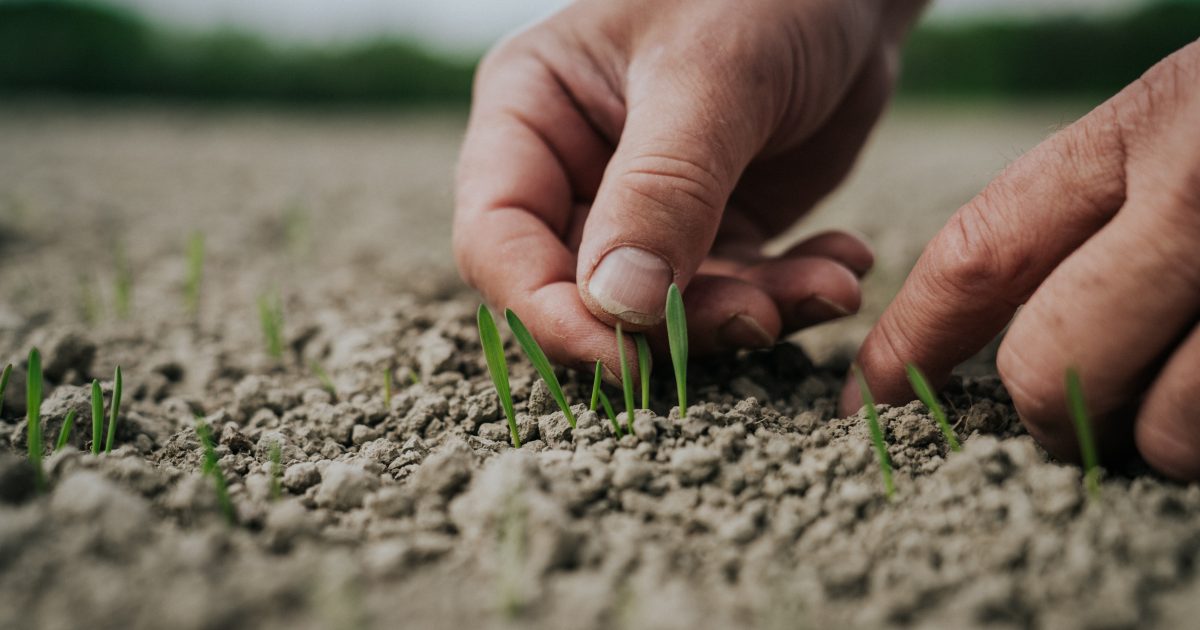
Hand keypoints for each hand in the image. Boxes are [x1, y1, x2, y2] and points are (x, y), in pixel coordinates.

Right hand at [455, 0, 924, 373]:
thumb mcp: (711, 76)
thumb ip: (662, 190)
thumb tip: (620, 311)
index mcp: (530, 114)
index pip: (499, 240)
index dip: (547, 313)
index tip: (625, 359)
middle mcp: (573, 171)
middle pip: (581, 293)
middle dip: (670, 325)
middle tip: (760, 319)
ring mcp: (642, 210)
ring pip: (664, 310)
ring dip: (746, 313)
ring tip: (828, 289)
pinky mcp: (712, 231)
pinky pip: (733, 290)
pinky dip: (788, 293)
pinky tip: (841, 266)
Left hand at [844, 42, 1199, 479]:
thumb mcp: (1191, 121)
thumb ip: (1094, 208)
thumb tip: (990, 343)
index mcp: (1155, 123)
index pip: (979, 254)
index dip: (909, 345)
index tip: (870, 402)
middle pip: (1049, 371)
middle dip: (1052, 411)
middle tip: (1083, 408)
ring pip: (1161, 435)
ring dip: (1165, 439)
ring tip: (1199, 379)